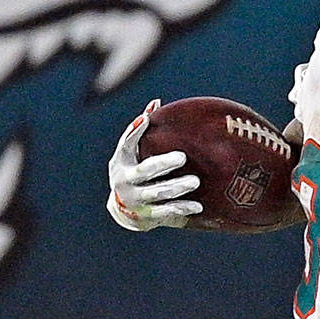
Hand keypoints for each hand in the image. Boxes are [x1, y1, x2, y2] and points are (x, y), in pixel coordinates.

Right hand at [106, 98, 202, 230]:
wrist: (124, 211)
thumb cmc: (132, 171)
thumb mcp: (130, 153)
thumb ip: (141, 131)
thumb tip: (156, 102)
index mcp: (121, 162)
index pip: (126, 144)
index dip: (134, 131)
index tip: (146, 118)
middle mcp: (125, 182)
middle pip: (145, 171)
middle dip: (163, 164)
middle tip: (182, 157)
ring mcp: (137, 200)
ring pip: (158, 193)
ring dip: (177, 187)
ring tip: (194, 181)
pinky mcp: (148, 216)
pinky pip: (166, 212)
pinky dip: (182, 208)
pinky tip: (198, 206)